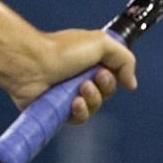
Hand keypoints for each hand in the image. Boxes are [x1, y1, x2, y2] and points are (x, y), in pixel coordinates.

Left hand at [7, 29, 138, 122]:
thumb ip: (125, 59)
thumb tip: (131, 83)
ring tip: (80, 89)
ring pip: (94, 108)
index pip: (113, 76)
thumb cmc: (62, 50)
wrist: (32, 64)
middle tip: (91, 79)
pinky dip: (80, 112)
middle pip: (106, 93)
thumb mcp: (102, 43)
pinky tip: (73, 103)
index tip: (104, 71)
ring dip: (92, 100)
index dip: (114, 77)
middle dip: (103, 88)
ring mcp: (69, 94)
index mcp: (90, 61)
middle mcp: (80, 77)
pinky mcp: (59, 110)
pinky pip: (79, 119)